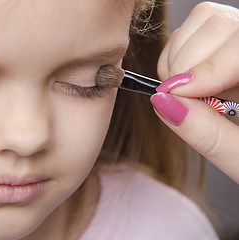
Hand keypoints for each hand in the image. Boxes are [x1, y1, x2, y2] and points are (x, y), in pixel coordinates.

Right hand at [152, 2, 238, 182]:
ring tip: (188, 95)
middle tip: (181, 100)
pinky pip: (192, 32)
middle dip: (187, 64)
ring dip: (177, 60)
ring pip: (204, 20)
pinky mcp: (226, 49)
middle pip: (219, 23)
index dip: (208, 67)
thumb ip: (207, 133)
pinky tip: (186, 86)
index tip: (177, 95)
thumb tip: (164, 103)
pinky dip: (174, 58)